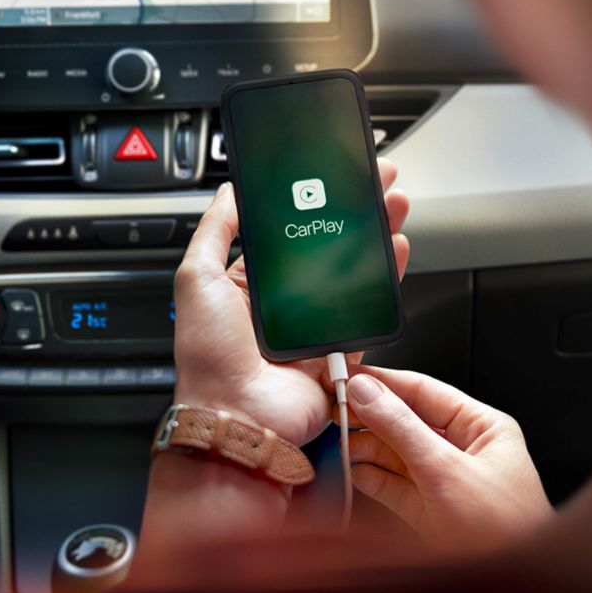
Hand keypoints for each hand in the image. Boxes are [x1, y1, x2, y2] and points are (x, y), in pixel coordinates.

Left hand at [172, 158, 409, 446]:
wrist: (237, 417)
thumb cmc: (208, 357)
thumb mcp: (196, 281)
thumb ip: (214, 233)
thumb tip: (230, 192)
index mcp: (250, 285)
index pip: (288, 233)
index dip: (312, 202)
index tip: (331, 175)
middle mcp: (286, 304)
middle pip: (329, 247)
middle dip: (354, 212)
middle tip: (376, 180)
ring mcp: (315, 325)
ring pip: (355, 272)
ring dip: (376, 235)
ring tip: (393, 205)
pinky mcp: (340, 348)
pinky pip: (369, 309)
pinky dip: (387, 280)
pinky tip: (395, 250)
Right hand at [343, 366, 553, 551]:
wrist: (510, 588)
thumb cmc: (505, 533)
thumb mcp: (446, 471)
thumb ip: (402, 429)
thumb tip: (369, 394)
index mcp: (482, 427)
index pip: (424, 391)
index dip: (384, 382)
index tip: (348, 375)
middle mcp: (464, 449)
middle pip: (407, 420)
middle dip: (370, 415)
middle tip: (333, 407)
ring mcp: (445, 480)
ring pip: (397, 452)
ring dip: (366, 446)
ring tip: (337, 439)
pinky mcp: (430, 510)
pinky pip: (395, 484)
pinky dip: (371, 477)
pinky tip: (352, 470)